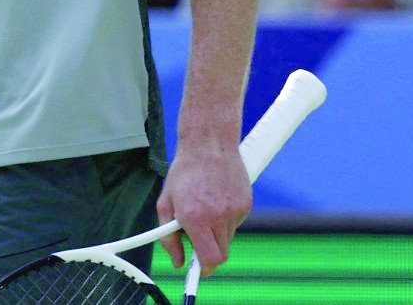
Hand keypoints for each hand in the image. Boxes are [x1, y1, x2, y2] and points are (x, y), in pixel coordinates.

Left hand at [156, 140, 252, 277]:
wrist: (209, 144)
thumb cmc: (184, 172)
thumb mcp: (166, 202)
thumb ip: (168, 236)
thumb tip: (177, 262)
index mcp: (195, 217)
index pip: (210, 259)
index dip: (205, 268)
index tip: (199, 269)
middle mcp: (218, 216)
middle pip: (221, 254)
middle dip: (209, 251)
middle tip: (199, 238)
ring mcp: (235, 210)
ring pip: (228, 238)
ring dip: (217, 233)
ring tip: (206, 209)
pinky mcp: (247, 204)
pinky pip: (236, 223)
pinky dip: (226, 219)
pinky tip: (217, 200)